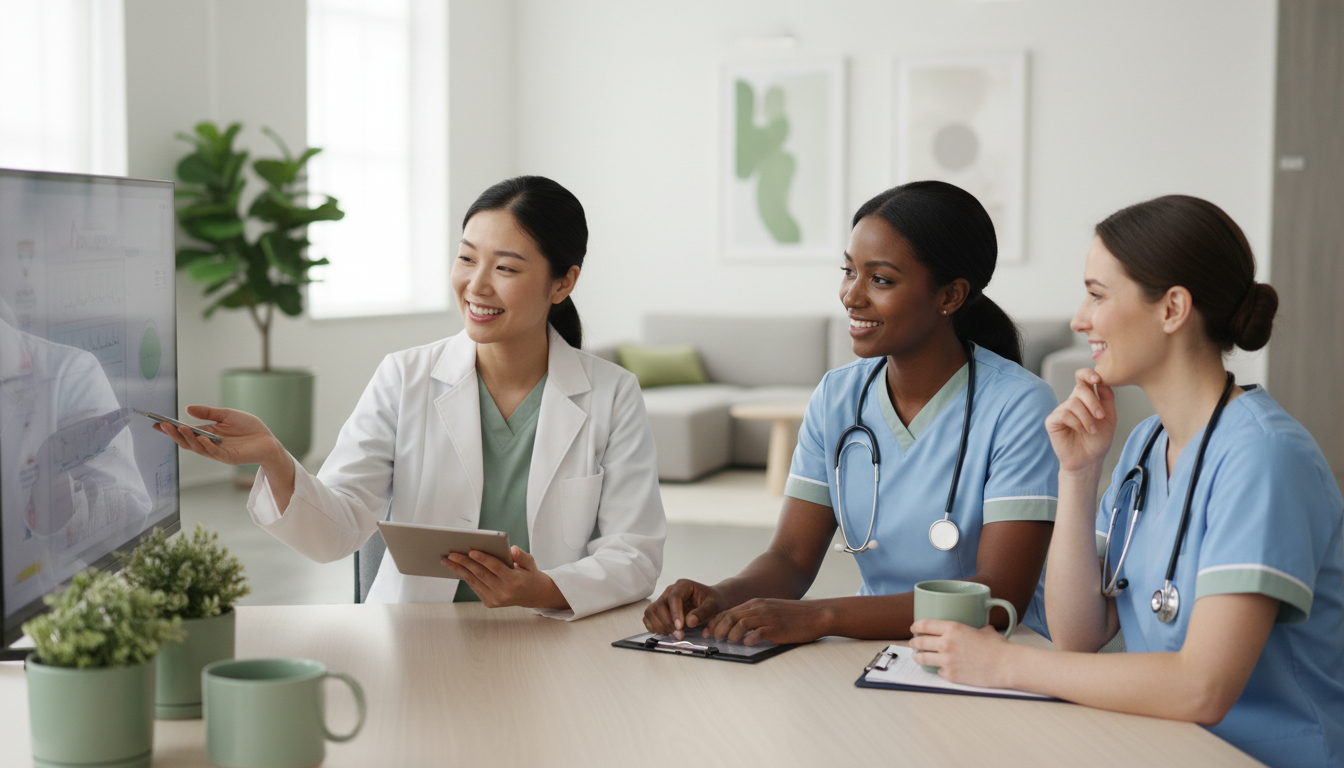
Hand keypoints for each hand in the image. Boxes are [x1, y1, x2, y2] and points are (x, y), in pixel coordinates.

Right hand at [151, 405, 284, 466]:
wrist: (267, 439)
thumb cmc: (249, 427)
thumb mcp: (227, 415)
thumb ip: (208, 413)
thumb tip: (187, 409)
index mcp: (207, 433)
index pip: (185, 432)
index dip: (171, 429)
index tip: (156, 423)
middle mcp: (209, 444)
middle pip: (187, 441)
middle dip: (174, 434)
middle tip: (163, 425)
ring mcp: (218, 452)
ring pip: (197, 448)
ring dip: (188, 438)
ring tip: (180, 428)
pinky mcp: (228, 457)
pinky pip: (214, 452)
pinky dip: (206, 445)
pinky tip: (201, 438)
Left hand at [442, 546, 566, 609]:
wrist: (532, 595)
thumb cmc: (529, 575)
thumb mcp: (530, 563)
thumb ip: (522, 556)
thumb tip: (512, 549)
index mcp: (515, 581)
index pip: (496, 568)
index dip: (483, 559)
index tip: (471, 551)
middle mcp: (504, 592)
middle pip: (481, 574)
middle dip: (464, 563)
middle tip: (451, 554)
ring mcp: (496, 599)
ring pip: (474, 581)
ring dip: (459, 570)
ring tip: (447, 560)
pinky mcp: (489, 603)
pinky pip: (475, 587)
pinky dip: (465, 576)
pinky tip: (456, 568)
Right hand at [643, 580, 725, 638]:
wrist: (711, 601)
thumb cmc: (713, 601)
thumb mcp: (713, 606)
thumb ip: (703, 613)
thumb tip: (689, 622)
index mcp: (683, 586)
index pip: (673, 597)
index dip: (674, 613)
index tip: (680, 627)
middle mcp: (670, 591)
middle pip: (659, 605)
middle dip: (668, 623)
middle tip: (680, 634)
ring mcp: (663, 600)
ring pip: (651, 611)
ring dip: (660, 625)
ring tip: (674, 633)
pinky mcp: (660, 609)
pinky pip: (649, 617)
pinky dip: (654, 626)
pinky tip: (667, 632)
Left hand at [701, 598, 829, 646]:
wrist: (816, 614)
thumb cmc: (795, 615)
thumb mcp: (771, 610)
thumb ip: (756, 616)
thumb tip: (739, 627)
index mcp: (756, 604)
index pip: (729, 611)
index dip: (716, 622)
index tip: (709, 632)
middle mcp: (759, 608)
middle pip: (731, 616)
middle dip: (718, 628)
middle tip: (714, 639)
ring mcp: (768, 617)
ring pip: (741, 623)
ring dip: (731, 634)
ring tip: (729, 642)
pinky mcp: (776, 628)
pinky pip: (758, 633)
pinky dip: (749, 639)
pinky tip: (748, 644)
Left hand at [907, 619, 1014, 687]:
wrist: (1007, 666)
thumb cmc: (998, 647)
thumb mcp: (984, 630)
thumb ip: (972, 628)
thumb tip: (975, 629)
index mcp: (952, 628)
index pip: (925, 625)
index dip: (916, 626)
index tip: (914, 628)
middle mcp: (946, 643)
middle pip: (919, 642)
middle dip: (914, 642)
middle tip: (914, 643)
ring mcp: (947, 660)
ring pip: (922, 658)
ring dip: (918, 657)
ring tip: (918, 657)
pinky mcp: (951, 675)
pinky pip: (938, 671)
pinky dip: (938, 669)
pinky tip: (941, 668)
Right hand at [1045, 368, 1117, 472]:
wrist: (1090, 460)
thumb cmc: (1098, 440)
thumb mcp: (1109, 417)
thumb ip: (1107, 398)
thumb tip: (1103, 382)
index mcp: (1085, 398)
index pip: (1082, 378)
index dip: (1088, 374)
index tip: (1097, 379)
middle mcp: (1071, 402)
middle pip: (1080, 389)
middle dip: (1093, 402)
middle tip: (1101, 417)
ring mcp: (1061, 411)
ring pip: (1073, 403)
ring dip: (1087, 417)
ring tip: (1092, 430)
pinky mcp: (1052, 421)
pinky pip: (1064, 414)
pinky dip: (1076, 423)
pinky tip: (1080, 431)